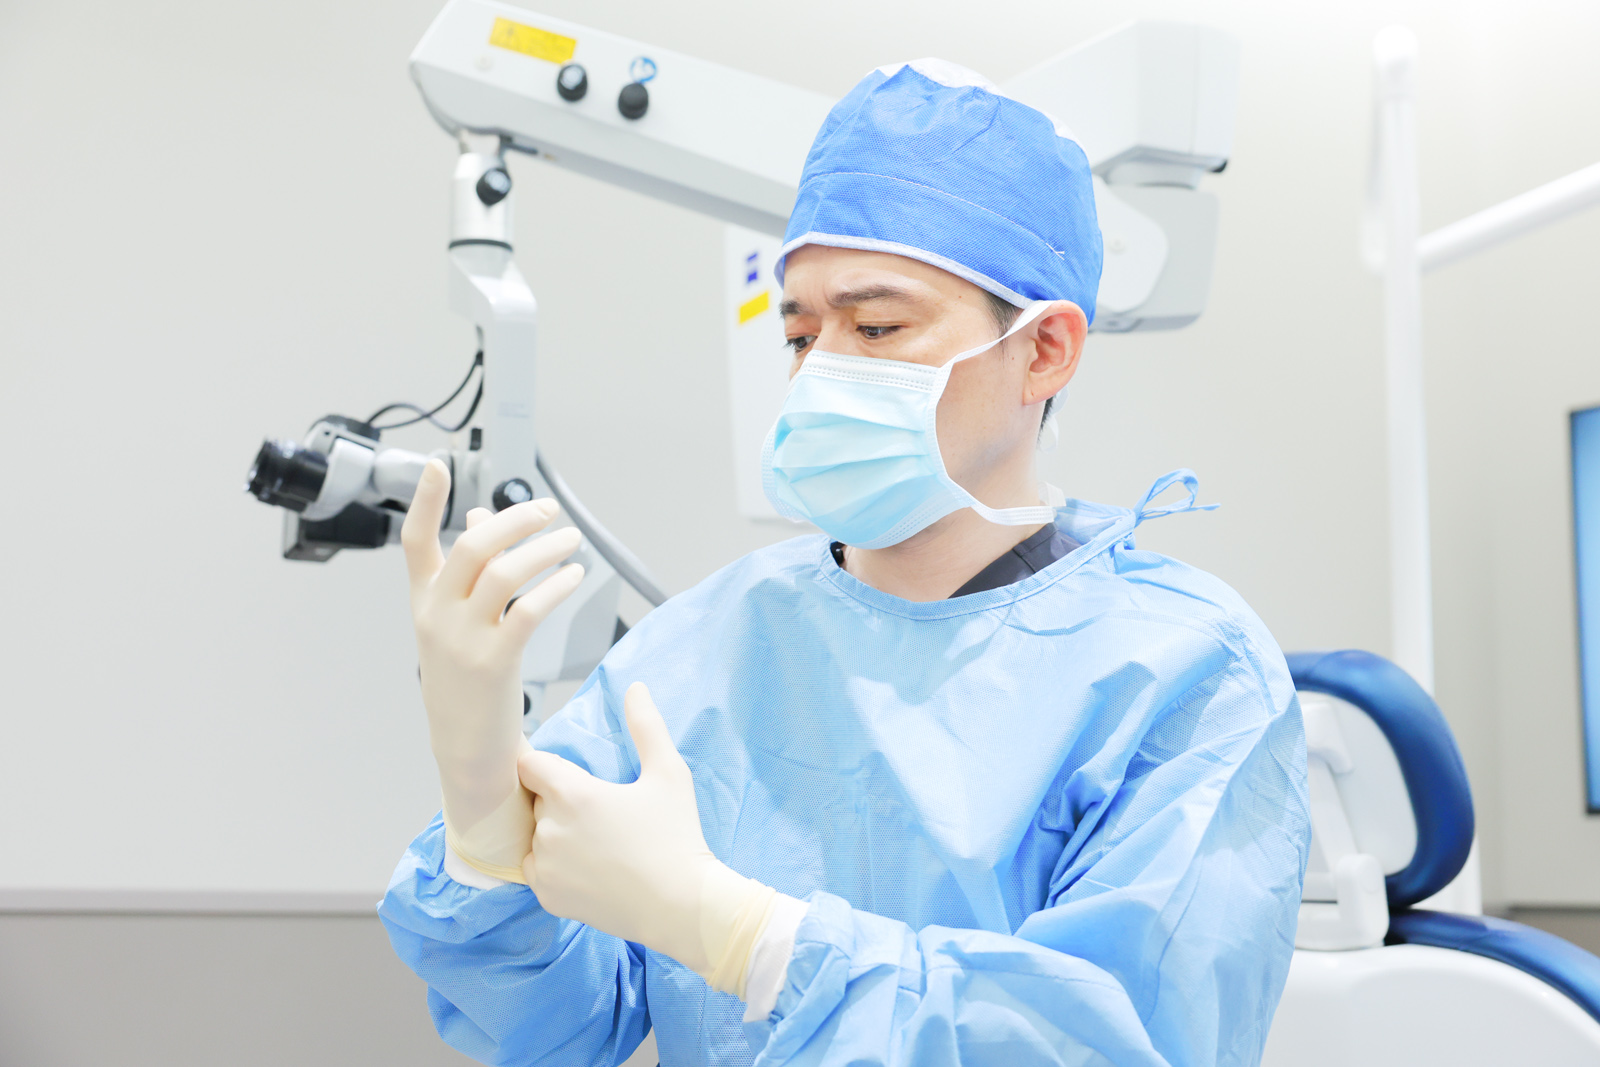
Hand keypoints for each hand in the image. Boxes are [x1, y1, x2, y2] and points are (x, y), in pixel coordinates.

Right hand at [402, 458, 583, 881]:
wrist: (468, 753)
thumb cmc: (470, 683)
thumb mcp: (461, 625)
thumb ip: (472, 573)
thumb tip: (487, 517)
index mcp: (424, 603)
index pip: (415, 542)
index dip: (425, 501)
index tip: (437, 463)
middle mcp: (436, 616)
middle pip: (472, 546)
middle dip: (516, 520)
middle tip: (549, 511)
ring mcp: (462, 639)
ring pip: (503, 572)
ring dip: (544, 548)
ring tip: (572, 541)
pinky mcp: (494, 662)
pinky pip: (527, 609)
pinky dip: (555, 585)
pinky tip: (575, 575)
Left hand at [518, 683, 777, 992]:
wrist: (681, 906)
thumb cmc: (677, 835)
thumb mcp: (669, 774)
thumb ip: (647, 726)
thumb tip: (635, 687)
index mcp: (572, 794)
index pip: (528, 765)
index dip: (546, 766)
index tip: (567, 774)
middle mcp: (548, 829)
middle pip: (535, 801)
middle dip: (556, 801)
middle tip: (598, 812)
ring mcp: (544, 866)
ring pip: (534, 837)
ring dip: (553, 834)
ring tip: (594, 842)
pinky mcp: (547, 896)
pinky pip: (537, 869)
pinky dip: (554, 866)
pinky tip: (588, 867)